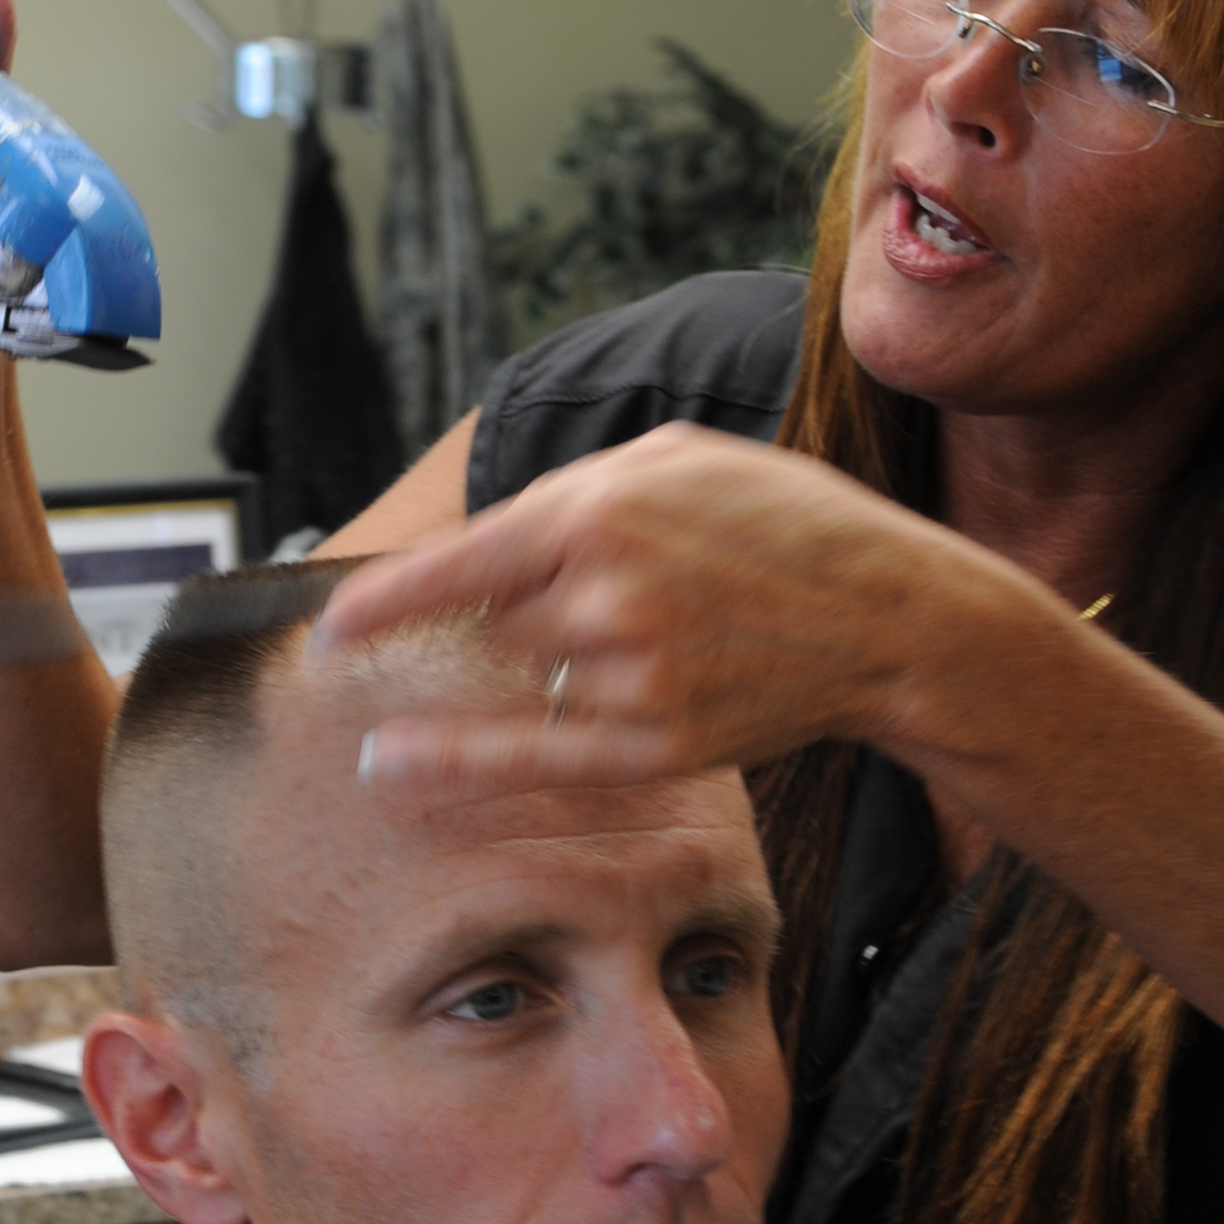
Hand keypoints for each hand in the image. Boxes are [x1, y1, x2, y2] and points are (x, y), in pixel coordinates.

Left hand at [310, 422, 1006, 790]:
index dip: (385, 602)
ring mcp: (628, 675)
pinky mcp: (657, 742)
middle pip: (499, 620)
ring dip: (556, 657)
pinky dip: (457, 762)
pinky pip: (534, 753)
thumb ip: (574, 491)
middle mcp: (603, 594)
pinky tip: (395, 766)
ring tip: (660, 631)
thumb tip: (488, 545)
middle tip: (627, 593)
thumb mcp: (679, 457)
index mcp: (601, 509)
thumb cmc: (785, 524)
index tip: (332, 627)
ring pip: (529, 673)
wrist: (891, 616)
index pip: (461, 564)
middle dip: (533, 607)